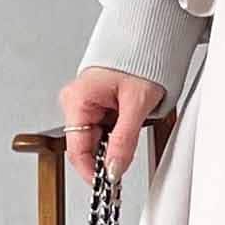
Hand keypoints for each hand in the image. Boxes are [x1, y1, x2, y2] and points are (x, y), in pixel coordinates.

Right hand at [58, 66, 165, 186]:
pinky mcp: (94, 103)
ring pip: (94, 138)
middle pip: (85, 145)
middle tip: (126, 161)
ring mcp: (83, 102)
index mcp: (77, 100)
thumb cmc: (141, 59)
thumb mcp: (137, 104)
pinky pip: (100, 127)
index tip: (107, 185)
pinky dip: (114, 134)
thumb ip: (124, 140)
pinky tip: (128, 125)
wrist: (150, 40)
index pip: (77, 149)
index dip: (92, 171)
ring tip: (133, 128)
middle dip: (105, 157)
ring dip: (112, 144)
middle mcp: (75, 101)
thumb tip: (114, 168)